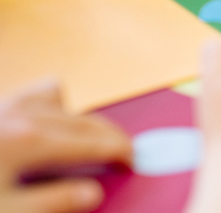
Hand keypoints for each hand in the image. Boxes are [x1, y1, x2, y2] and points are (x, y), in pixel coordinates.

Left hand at [0, 80, 131, 212]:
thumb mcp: (9, 211)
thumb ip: (53, 202)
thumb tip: (92, 193)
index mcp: (30, 141)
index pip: (91, 143)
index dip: (119, 151)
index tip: (133, 160)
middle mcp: (23, 115)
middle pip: (84, 120)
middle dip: (111, 135)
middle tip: (127, 151)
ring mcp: (7, 106)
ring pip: (60, 98)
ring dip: (80, 116)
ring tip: (90, 137)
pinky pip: (34, 93)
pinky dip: (51, 104)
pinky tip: (49, 122)